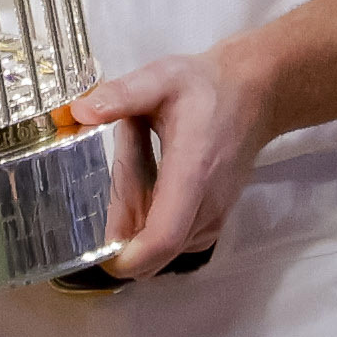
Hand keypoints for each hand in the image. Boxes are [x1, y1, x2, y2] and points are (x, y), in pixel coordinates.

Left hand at [68, 41, 298, 276]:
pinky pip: (176, 241)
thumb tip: (80, 111)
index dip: (129, 258)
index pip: (163, 238)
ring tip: (136, 175)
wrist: (256, 95)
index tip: (100, 254)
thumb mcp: (161, 79)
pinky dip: (153, 226)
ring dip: (137, 226)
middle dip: (123, 234)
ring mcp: (214, 217)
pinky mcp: (214, 220)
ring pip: (165, 248)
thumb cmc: (207, 87)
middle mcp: (207, 205)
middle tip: (114, 185)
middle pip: (156, 248)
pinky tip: (150, 189)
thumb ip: (121, 95)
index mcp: (191, 173)